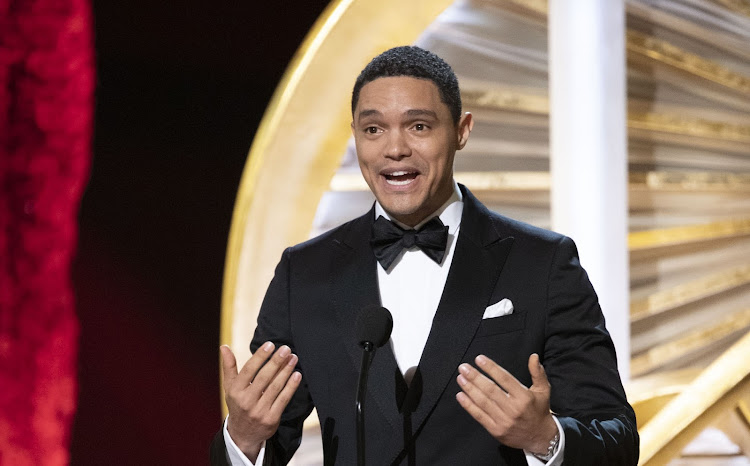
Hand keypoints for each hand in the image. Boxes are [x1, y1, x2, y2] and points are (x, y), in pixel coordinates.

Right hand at [221, 342, 301, 461]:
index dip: (260, 356)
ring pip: (275, 387)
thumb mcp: (230, 387)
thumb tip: (224, 346)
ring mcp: (259, 411)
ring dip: (286, 371)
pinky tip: (297, 375)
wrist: (243, 434)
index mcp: (235, 391)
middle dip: (276, 361)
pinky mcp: (271, 419)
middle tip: (286, 349)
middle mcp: (246, 401)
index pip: (249, 370)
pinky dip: (291, 386)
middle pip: (264, 377)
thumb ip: (229, 367)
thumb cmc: (238, 404)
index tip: (270, 344)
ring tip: (293, 358)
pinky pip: (283, 399)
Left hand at [456, 353, 557, 454]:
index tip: (479, 359)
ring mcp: (504, 421)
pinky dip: (468, 406)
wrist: (540, 438)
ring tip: (460, 378)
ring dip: (469, 389)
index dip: (490, 368)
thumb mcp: (543, 390)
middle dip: (474, 377)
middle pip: (490, 390)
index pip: (504, 379)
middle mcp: (513, 409)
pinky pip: (479, 416)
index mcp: (524, 397)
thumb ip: (537, 373)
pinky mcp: (496, 431)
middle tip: (463, 367)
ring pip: (483, 402)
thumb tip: (533, 356)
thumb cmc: (539, 411)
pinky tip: (460, 396)